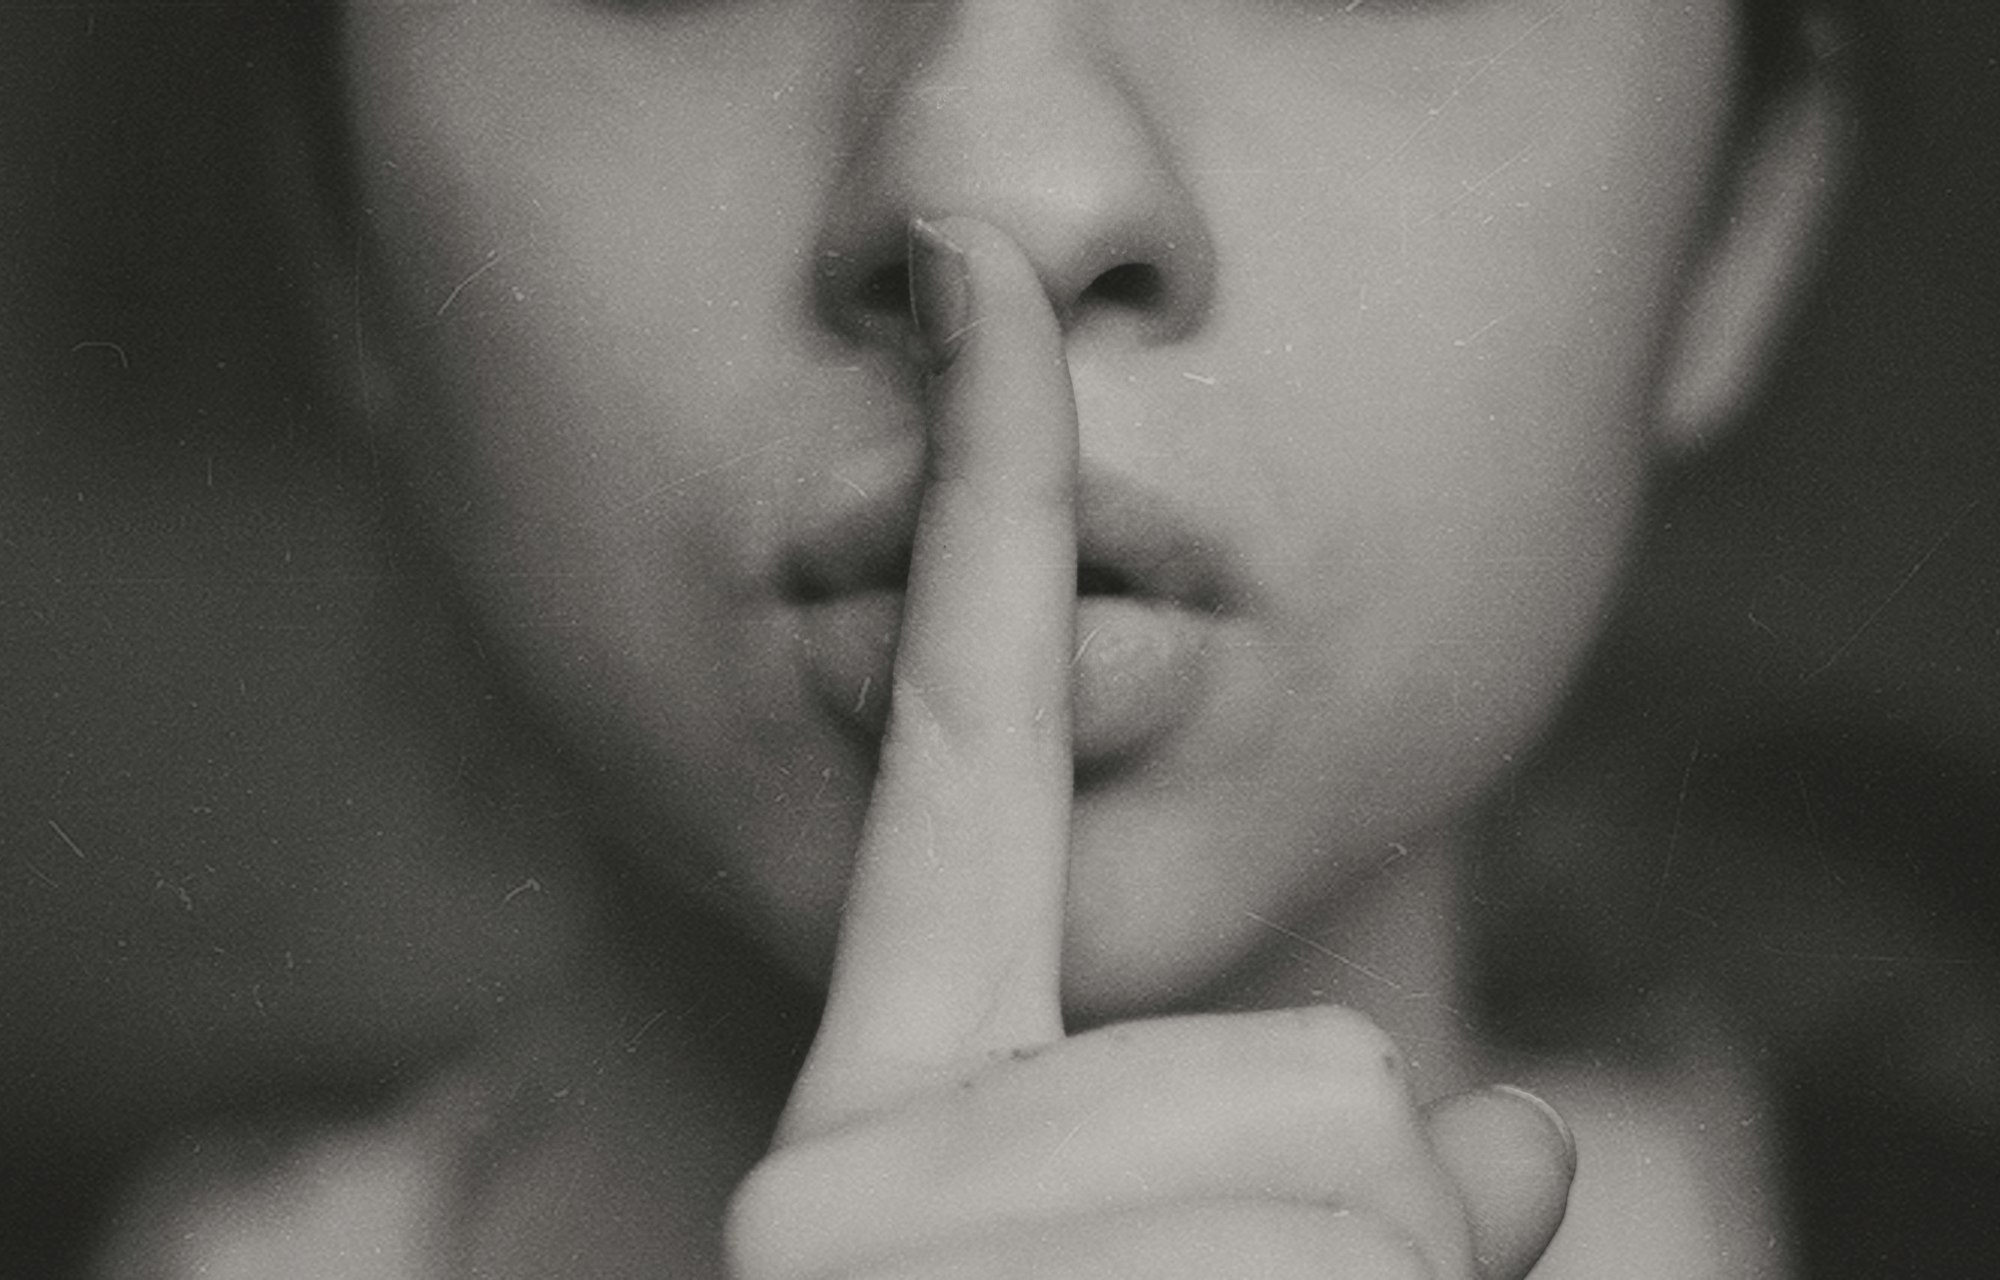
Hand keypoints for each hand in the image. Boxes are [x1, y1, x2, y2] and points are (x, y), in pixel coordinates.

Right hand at [727, 216, 1572, 1279]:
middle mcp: (851, 1158)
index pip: (962, 745)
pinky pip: (1376, 1231)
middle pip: (1310, 1049)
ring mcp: (889, 1226)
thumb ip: (1344, 1172)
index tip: (975, 279)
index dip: (984, 500)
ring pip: (1361, 1133)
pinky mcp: (910, 1270)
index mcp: (893, 1112)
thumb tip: (1532, 1137)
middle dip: (1354, 1207)